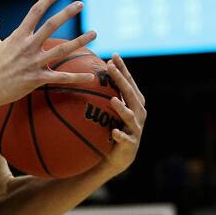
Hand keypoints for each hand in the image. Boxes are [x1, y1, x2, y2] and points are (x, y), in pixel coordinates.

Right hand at [0, 0, 98, 109]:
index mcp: (17, 37)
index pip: (34, 13)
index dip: (46, 0)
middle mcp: (28, 47)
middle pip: (51, 25)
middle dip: (67, 13)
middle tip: (81, 4)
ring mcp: (33, 63)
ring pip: (62, 50)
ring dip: (80, 41)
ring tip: (94, 33)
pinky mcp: (36, 80)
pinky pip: (61, 78)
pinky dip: (77, 78)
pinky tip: (91, 77)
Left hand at [98, 54, 144, 173]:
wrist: (115, 159)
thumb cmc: (109, 129)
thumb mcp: (103, 111)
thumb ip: (98, 95)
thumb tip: (77, 75)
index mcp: (134, 104)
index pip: (129, 83)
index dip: (123, 69)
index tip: (114, 55)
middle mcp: (138, 114)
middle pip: (131, 94)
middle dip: (122, 80)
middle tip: (111, 68)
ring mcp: (136, 129)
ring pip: (131, 116)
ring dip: (122, 108)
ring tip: (112, 100)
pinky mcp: (131, 145)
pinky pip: (126, 140)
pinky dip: (121, 135)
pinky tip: (114, 131)